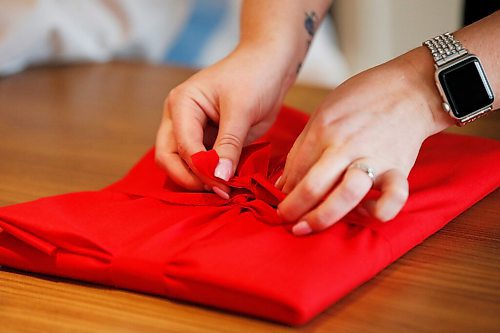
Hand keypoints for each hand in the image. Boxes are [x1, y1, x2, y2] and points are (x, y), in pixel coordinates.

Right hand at [156, 44, 293, 196]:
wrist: (269, 65)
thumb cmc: (255, 77)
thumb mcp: (242, 110)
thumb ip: (229, 144)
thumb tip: (219, 178)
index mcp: (181, 104)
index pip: (182, 146)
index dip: (200, 170)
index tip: (224, 186)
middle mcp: (179, 118)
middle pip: (169, 158)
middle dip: (190, 179)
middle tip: (220, 192)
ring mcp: (191, 130)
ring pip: (181, 164)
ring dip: (200, 180)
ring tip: (226, 190)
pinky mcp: (206, 139)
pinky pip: (201, 163)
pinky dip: (211, 175)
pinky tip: (229, 183)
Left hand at [276, 48, 453, 235]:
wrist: (411, 87)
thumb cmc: (363, 97)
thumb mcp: (324, 111)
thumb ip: (303, 147)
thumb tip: (284, 182)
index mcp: (324, 130)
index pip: (295, 170)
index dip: (283, 192)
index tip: (280, 203)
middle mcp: (344, 146)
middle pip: (311, 187)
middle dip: (291, 210)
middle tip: (285, 220)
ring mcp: (372, 158)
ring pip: (345, 196)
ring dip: (322, 217)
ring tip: (310, 226)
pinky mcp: (398, 168)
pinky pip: (391, 199)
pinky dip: (376, 211)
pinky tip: (363, 212)